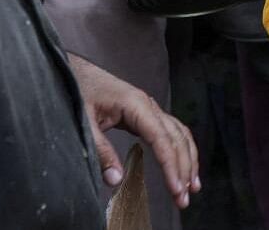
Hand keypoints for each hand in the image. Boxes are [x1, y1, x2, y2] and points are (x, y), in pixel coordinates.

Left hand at [67, 54, 199, 208]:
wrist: (76, 71)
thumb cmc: (79, 91)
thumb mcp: (85, 123)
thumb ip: (101, 151)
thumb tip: (116, 180)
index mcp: (137, 106)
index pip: (162, 140)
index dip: (171, 166)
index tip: (176, 189)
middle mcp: (150, 106)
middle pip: (177, 139)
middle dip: (184, 169)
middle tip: (184, 198)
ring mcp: (151, 109)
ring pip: (180, 135)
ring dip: (188, 161)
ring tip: (192, 187)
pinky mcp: (147, 114)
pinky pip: (172, 132)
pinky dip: (181, 150)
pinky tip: (184, 166)